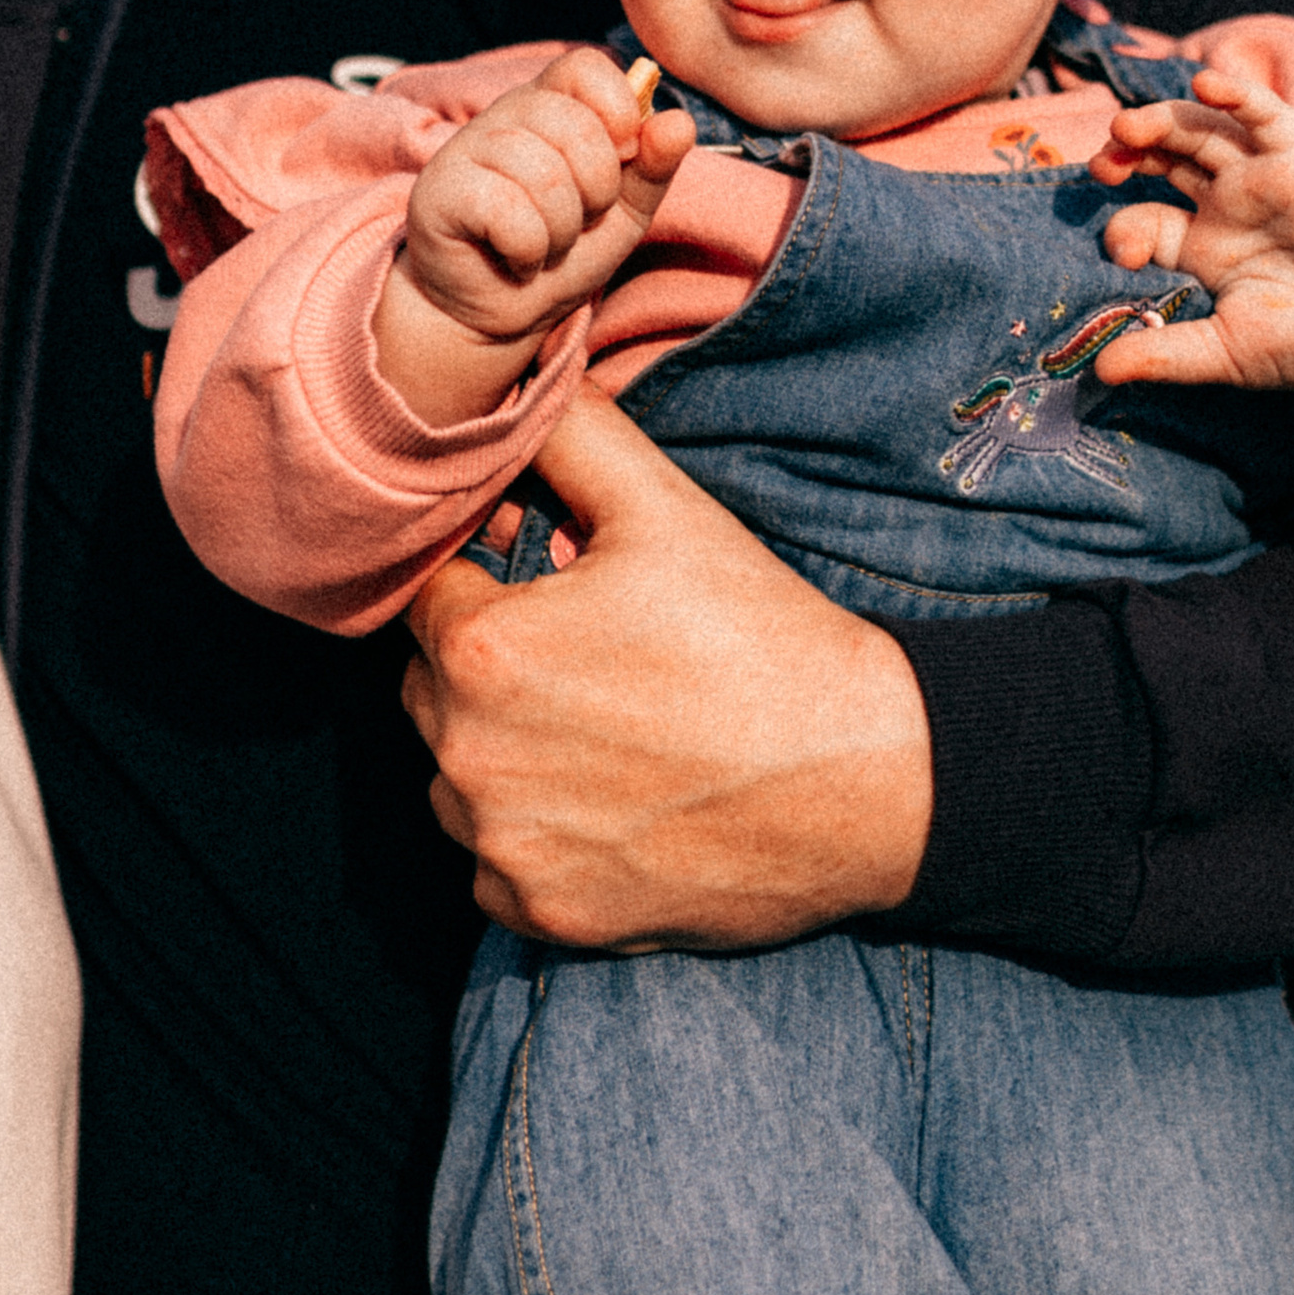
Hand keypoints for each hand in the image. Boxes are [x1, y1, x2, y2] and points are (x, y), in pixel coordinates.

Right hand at [375, 48, 696, 428]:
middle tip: (577, 222)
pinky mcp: (439, 190)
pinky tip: (517, 259)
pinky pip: (508, 211)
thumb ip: (653, 166)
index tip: (622, 158)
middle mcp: (506, 115)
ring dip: (561, 233)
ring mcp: (466, 149)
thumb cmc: (559, 253)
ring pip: (545, 176)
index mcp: (552, 105)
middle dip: (596, 192)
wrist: (500, 313)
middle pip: (575, 125)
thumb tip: (679, 122)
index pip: (585, 67)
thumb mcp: (623, 212)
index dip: (617, 109)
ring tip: (545, 247)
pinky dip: (529, 251)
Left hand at [400, 387, 929, 946]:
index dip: (486, 580)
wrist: (865, 777)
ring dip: (498, 752)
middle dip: (486, 663)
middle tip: (586, 657)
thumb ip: (568, 433)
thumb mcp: (663, 508)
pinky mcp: (544, 915)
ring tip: (600, 729)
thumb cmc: (762, 637)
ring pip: (454, 780)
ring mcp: (506, 848)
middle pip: (432, 688)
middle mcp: (469, 759)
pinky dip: (529, 838)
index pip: (428, 594)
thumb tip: (517, 379)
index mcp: (484, 650)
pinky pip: (493, 865)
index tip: (549, 590)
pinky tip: (606, 801)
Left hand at [1089, 66, 1293, 430]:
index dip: (1123, 231)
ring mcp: (1261, 180)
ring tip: (1126, 127)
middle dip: (1127, 154)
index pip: (1143, 221)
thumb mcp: (1226, 352)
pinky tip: (1208, 85)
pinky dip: (1238, 96)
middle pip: (1163, 161)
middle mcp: (1226, 206)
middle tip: (1100, 163)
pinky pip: (1267, 118)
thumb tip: (1102, 371)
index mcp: (1202, 247)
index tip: (1121, 255)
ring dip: (1162, 121)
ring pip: (1201, 132)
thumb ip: (1165, 356)